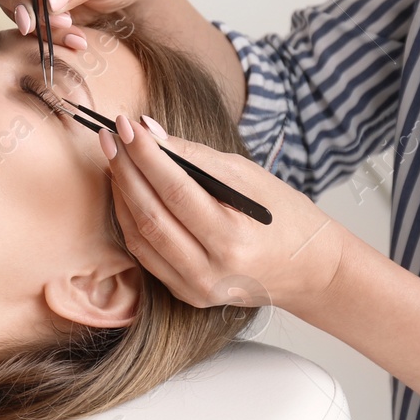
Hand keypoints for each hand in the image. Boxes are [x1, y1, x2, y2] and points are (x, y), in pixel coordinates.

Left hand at [101, 114, 347, 317]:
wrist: (309, 270)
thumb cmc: (284, 217)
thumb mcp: (250, 177)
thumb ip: (196, 157)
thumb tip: (149, 131)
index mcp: (234, 239)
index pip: (176, 191)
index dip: (146, 155)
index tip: (127, 125)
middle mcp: (212, 270)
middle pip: (152, 214)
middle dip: (126, 170)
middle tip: (110, 136)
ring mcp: (197, 288)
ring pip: (141, 237)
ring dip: (121, 194)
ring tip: (114, 159)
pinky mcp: (187, 294)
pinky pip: (145, 256)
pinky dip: (130, 221)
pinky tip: (125, 193)